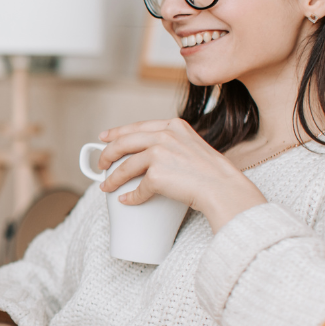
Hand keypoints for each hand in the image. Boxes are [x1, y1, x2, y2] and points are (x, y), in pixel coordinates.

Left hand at [97, 118, 266, 231]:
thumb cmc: (212, 173)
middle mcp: (165, 135)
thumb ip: (173, 144)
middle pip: (124, 142)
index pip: (137, 126)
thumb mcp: (193, 146)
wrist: (224, 189)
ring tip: (106, 186)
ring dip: (112, 178)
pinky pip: (138, 188)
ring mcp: (160, 153)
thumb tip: (149, 155)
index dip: (117, 132)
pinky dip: (131, 196)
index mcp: (174, 125)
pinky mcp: (157, 174)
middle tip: (100, 164)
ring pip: (126, 166)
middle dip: (107, 154)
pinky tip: (127, 200)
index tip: (104, 137)